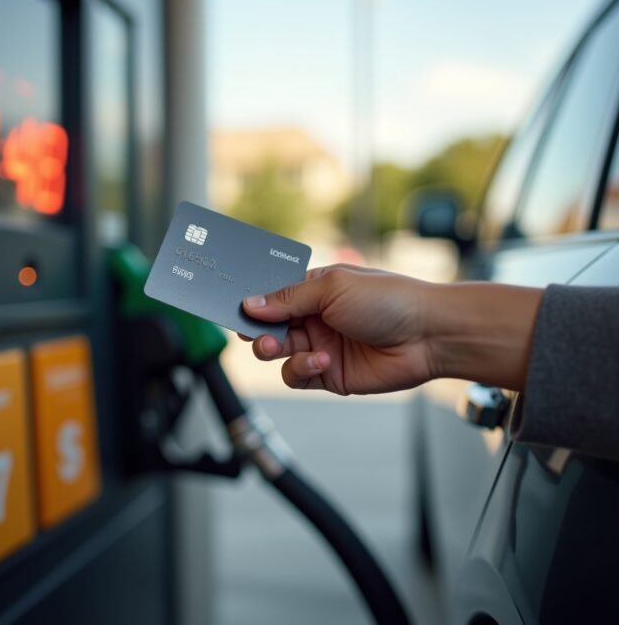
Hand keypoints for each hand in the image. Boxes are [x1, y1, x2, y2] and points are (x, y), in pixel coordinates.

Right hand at [242, 265, 436, 394]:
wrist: (427, 335)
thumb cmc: (387, 299)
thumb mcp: (332, 288)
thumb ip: (288, 298)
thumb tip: (250, 304)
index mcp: (313, 289)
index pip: (272, 295)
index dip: (253, 302)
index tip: (235, 308)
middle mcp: (314, 317)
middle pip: (268, 326)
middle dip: (258, 330)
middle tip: (256, 334)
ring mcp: (321, 346)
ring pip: (277, 353)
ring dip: (274, 350)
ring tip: (282, 346)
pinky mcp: (330, 374)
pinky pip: (297, 375)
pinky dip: (300, 369)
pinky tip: (321, 360)